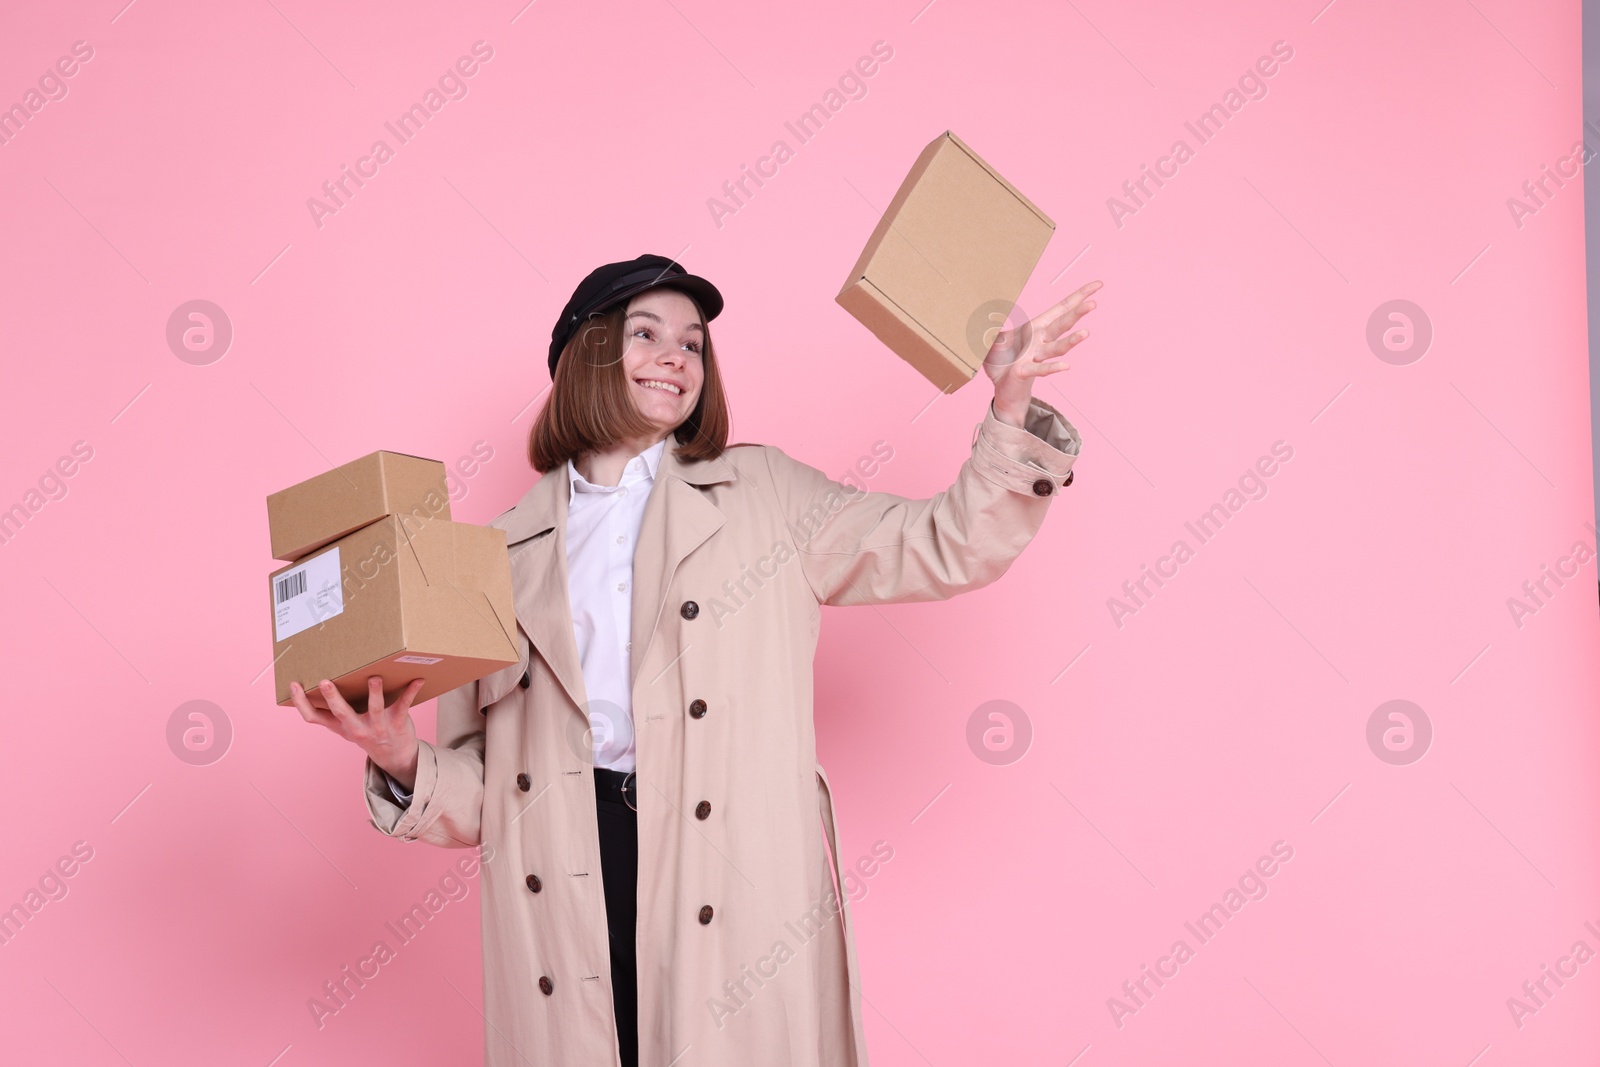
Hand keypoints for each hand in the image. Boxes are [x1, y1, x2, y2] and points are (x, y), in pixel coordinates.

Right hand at [288, 676, 424, 790]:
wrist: (394, 756)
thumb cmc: (366, 732)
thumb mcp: (345, 727)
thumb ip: (332, 711)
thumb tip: (317, 683)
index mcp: (340, 726)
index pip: (314, 717)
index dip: (301, 703)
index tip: (293, 685)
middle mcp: (356, 727)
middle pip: (341, 713)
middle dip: (333, 697)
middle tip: (324, 682)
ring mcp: (377, 726)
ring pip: (374, 708)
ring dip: (375, 693)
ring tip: (374, 678)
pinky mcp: (396, 722)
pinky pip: (404, 705)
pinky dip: (410, 691)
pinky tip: (417, 679)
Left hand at [982, 279, 1100, 423]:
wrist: (1002, 388)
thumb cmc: (1003, 360)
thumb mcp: (994, 337)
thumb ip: (994, 323)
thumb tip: (987, 310)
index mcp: (1035, 327)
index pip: (1061, 309)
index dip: (1079, 296)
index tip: (1098, 285)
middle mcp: (1040, 340)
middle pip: (1062, 325)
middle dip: (1077, 314)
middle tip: (1094, 304)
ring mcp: (1035, 357)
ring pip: (1056, 347)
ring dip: (1070, 341)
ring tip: (1085, 333)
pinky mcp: (1026, 372)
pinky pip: (1040, 370)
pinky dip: (1052, 368)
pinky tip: (1065, 366)